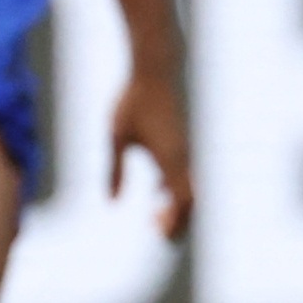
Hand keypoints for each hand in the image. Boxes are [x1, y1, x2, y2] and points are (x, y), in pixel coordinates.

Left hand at [110, 62, 193, 241]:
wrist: (153, 72)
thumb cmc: (133, 102)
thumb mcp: (116, 137)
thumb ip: (113, 171)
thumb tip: (111, 202)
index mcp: (169, 158)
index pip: (180, 200)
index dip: (173, 219)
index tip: (154, 230)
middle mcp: (182, 158)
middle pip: (191, 200)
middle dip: (178, 219)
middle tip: (155, 230)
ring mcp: (184, 151)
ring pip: (190, 189)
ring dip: (177, 206)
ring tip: (155, 216)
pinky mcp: (181, 143)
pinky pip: (185, 174)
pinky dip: (175, 189)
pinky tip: (158, 192)